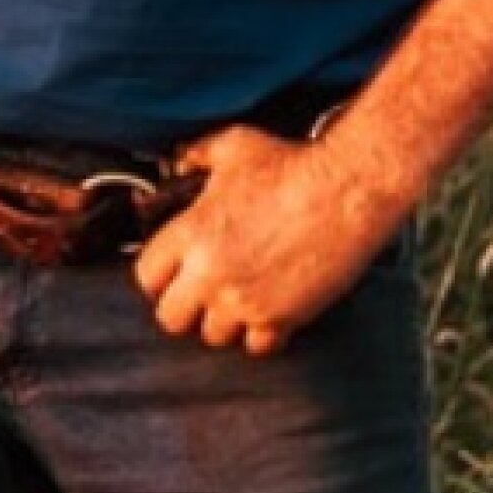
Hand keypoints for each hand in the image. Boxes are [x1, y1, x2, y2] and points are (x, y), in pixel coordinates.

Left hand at [131, 125, 403, 356]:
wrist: (346, 190)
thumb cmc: (292, 164)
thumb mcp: (232, 145)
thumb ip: (195, 155)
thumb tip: (177, 162)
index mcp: (192, 232)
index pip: (146, 276)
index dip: (156, 276)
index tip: (169, 274)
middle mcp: (211, 273)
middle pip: (171, 317)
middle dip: (182, 307)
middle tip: (198, 294)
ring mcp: (245, 300)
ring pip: (213, 336)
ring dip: (221, 321)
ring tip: (235, 300)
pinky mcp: (281, 318)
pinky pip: (257, 347)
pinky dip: (260, 334)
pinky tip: (267, 312)